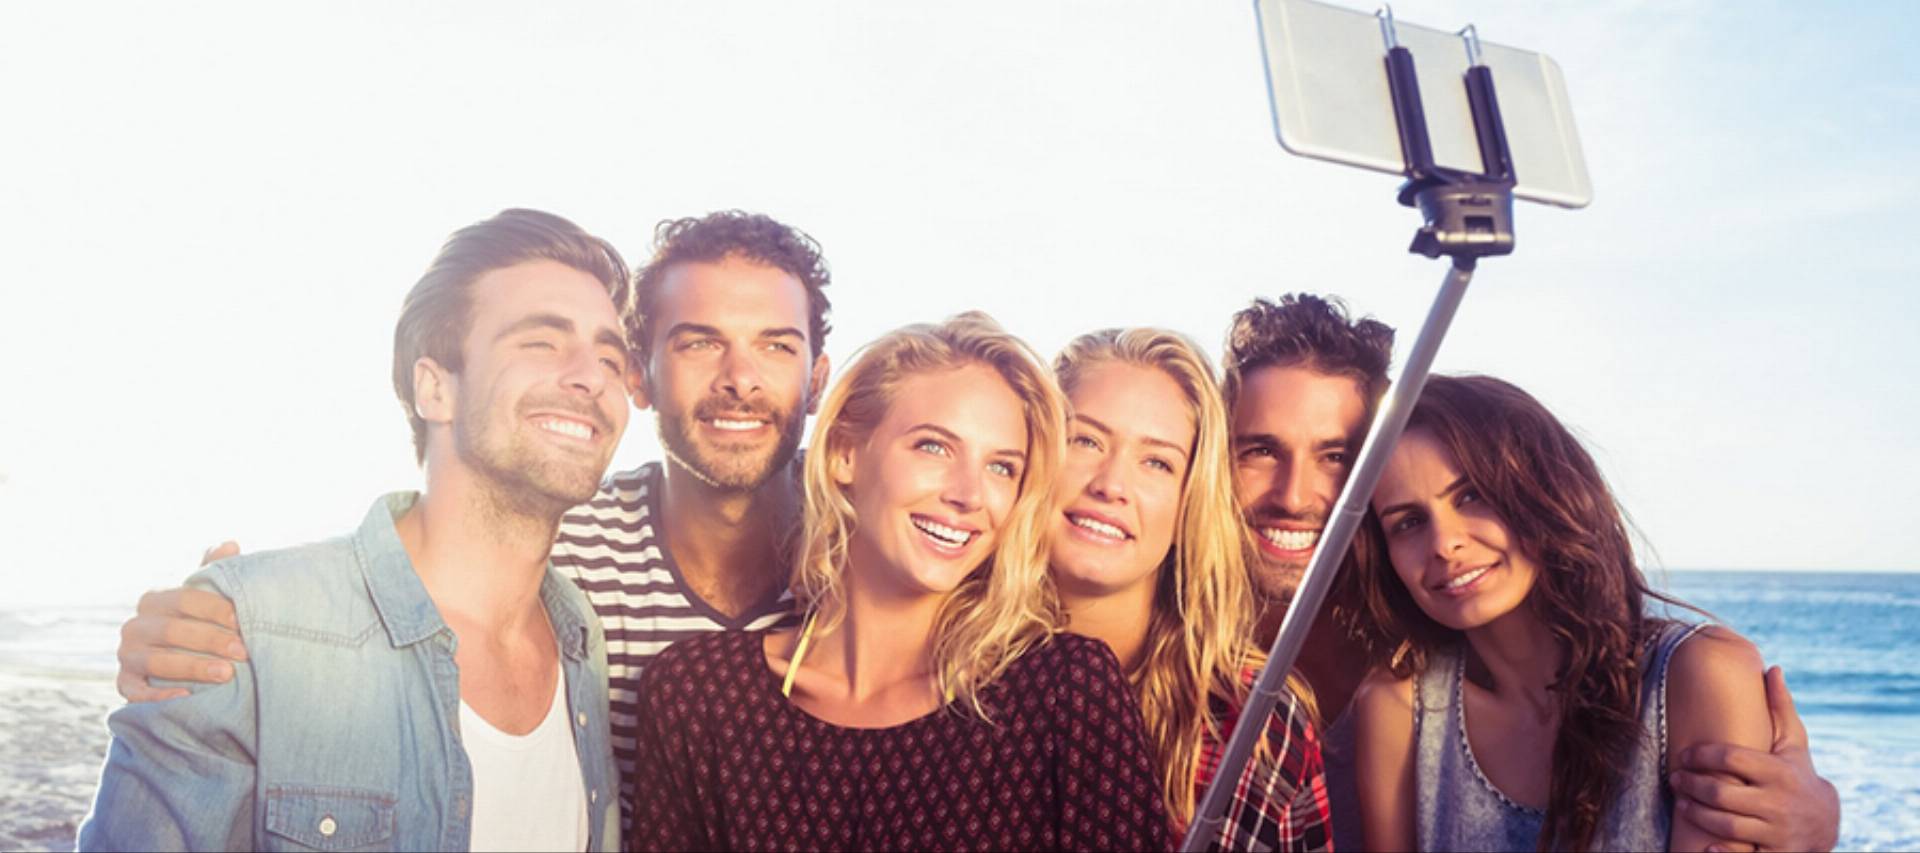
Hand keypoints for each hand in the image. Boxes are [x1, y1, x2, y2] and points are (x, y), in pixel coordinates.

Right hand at [115, 541, 249, 702]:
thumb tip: (230, 544)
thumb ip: (214, 571)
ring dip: (192, 668)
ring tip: (226, 674)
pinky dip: (158, 697)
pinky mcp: (124, 684)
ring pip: (156, 661)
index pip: (183, 599)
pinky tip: (187, 697)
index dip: (214, 609)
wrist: (178, 660)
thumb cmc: (199, 622)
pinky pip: (135, 693)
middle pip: (171, 631)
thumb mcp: (206, 596)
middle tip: (243, 651)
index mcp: (154, 600)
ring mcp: (127, 655)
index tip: (242, 621)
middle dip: (210, 641)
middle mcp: (135, 626)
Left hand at [1671, 666, 1840, 851]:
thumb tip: (1771, 668)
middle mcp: (1779, 801)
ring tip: (1682, 802)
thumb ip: (1779, 707)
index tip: (1683, 753)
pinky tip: (1703, 848)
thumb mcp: (1793, 742)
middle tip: (1674, 779)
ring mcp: (1777, 831)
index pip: (1732, 757)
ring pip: (1725, 824)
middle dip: (1691, 785)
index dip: (1701, 754)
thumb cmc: (1799, 774)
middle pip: (1722, 792)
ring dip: (1696, 814)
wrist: (1827, 823)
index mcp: (1779, 771)